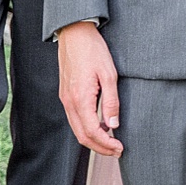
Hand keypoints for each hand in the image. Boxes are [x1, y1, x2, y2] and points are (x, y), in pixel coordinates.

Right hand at [56, 21, 122, 157]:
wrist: (74, 33)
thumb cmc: (93, 50)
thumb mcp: (109, 74)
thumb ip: (111, 102)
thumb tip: (113, 125)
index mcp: (80, 99)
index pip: (92, 132)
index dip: (106, 144)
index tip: (120, 148)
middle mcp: (69, 102)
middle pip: (82, 136)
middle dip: (99, 147)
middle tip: (117, 150)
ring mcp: (65, 99)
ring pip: (76, 129)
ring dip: (93, 139)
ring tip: (110, 141)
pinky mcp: (65, 94)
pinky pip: (74, 118)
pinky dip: (86, 127)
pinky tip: (100, 124)